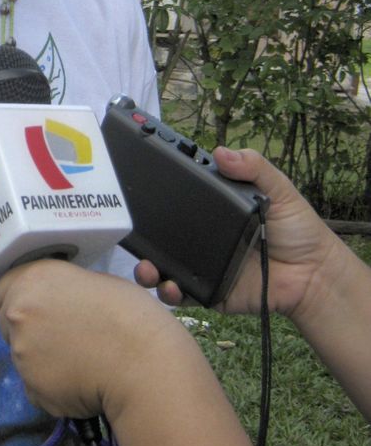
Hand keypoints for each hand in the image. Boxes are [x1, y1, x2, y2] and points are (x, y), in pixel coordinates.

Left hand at [0, 259, 188, 421]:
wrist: (144, 364)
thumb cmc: (130, 316)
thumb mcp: (93, 283)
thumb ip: (61, 291)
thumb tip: (55, 304)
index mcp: (33, 278)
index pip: (3, 288)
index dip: (19, 297)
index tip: (36, 307)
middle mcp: (19, 312)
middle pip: (6, 321)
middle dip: (27, 328)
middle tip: (59, 337)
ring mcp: (20, 351)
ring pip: (21, 356)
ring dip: (39, 358)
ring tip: (78, 362)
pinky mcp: (31, 387)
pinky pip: (35, 386)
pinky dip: (51, 387)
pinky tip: (79, 383)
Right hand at [134, 148, 340, 318]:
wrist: (315, 275)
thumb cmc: (298, 230)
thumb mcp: (279, 190)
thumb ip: (255, 168)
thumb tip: (221, 152)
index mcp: (214, 208)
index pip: (179, 197)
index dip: (157, 191)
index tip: (137, 181)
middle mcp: (201, 235)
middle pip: (161, 232)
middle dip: (139, 232)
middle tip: (129, 228)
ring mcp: (202, 264)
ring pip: (163, 264)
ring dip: (147, 266)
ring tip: (145, 267)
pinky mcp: (209, 291)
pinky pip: (182, 294)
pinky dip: (170, 292)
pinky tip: (170, 286)